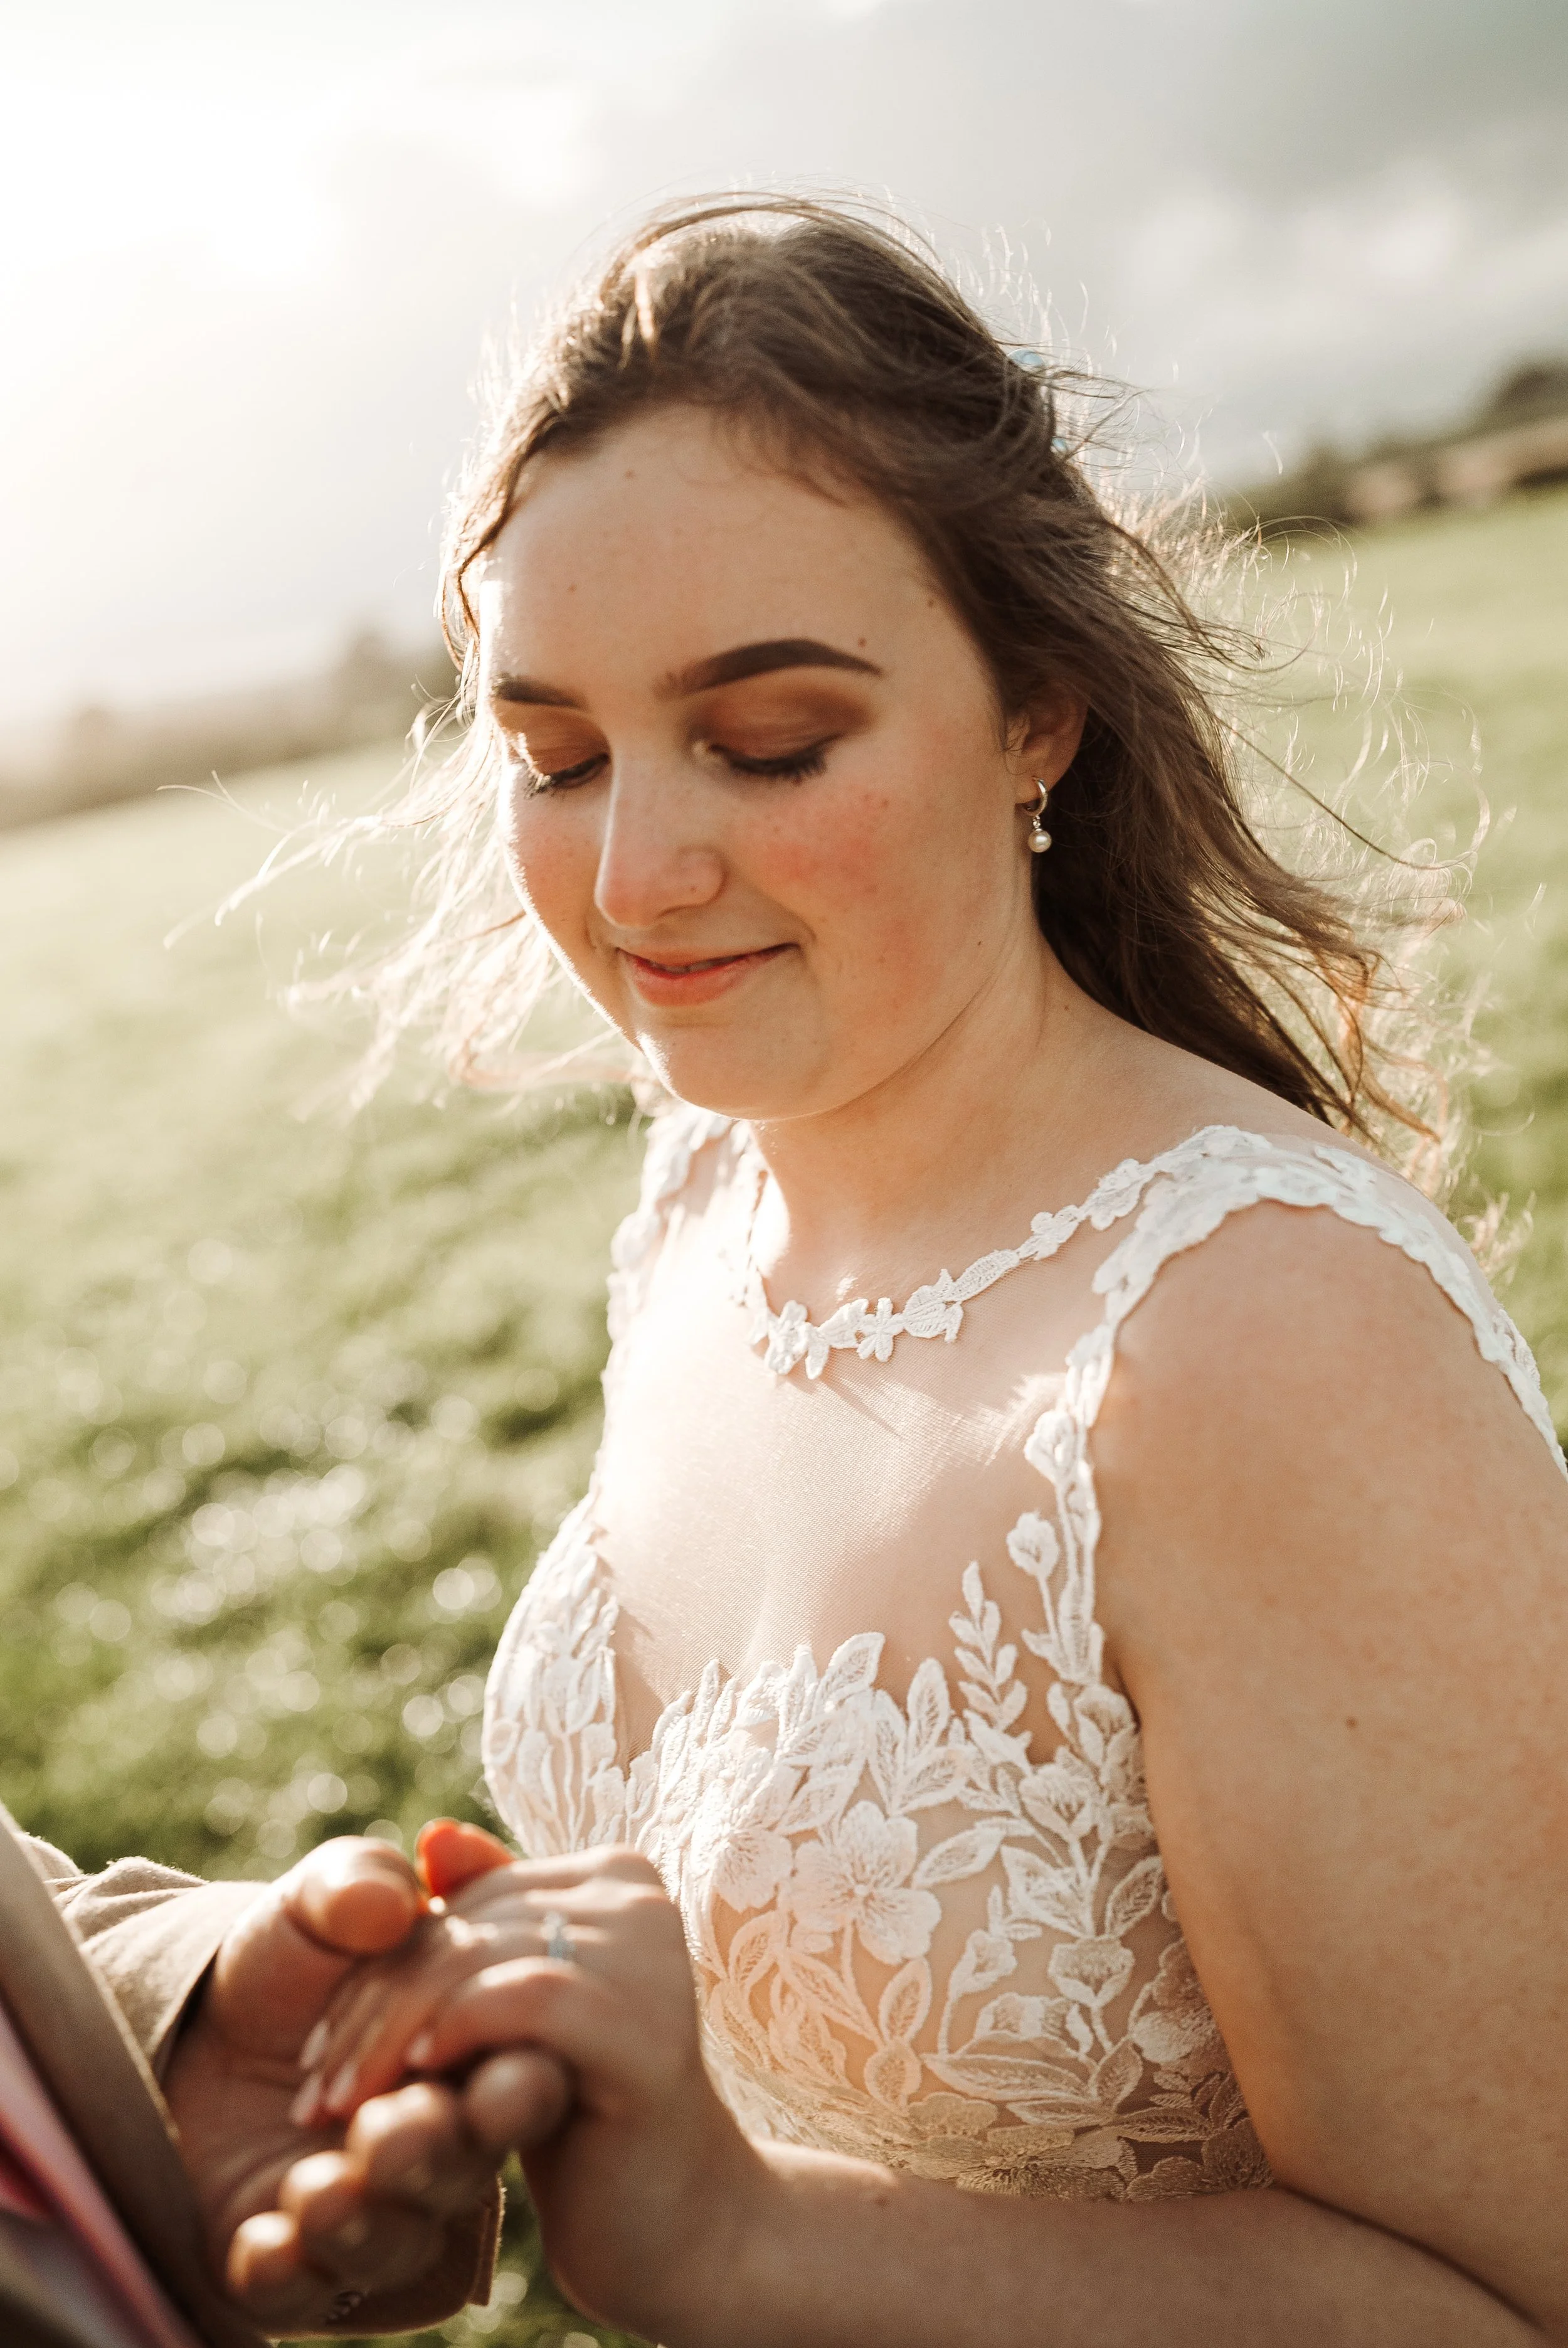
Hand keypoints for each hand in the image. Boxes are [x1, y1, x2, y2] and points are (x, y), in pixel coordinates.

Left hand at [163, 1835, 510, 2335]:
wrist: (185, 2034)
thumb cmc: (284, 1962)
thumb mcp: (314, 1905)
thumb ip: (358, 1883)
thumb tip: (404, 1887)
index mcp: (471, 2055)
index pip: (516, 2070)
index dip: (502, 2077)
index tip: (452, 2062)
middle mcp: (439, 2140)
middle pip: (463, 2159)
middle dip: (432, 2149)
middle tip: (384, 2133)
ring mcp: (377, 2209)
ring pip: (397, 2237)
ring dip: (365, 2215)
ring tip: (318, 2188)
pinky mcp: (301, 2265)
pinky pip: (306, 2289)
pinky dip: (290, 2267)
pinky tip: (264, 2240)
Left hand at [298, 1843, 763, 2342]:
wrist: (669, 2225)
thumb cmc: (583, 2118)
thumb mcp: (515, 2013)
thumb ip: (485, 1925)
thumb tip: (434, 1837)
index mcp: (612, 1874)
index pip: (465, 1899)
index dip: (379, 1966)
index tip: (316, 2045)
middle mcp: (636, 1894)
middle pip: (466, 1926)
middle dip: (373, 2005)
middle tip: (312, 2085)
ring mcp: (649, 1954)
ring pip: (480, 1960)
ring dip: (391, 2034)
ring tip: (338, 2102)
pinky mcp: (646, 2025)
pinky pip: (525, 2001)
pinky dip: (456, 2032)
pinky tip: (415, 2080)